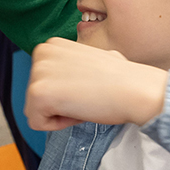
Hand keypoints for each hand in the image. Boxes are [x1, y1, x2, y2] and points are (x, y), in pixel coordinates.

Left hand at [23, 38, 168, 131]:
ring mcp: (37, 72)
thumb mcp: (88, 60)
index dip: (65, 92)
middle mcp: (41, 53)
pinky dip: (58, 124)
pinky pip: (37, 122)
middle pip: (35, 96)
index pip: (42, 82)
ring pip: (35, 110)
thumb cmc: (120, 78)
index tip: (86, 87)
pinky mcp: (38, 93)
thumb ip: (70, 65)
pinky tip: (79, 109)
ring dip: (60, 113)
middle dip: (60, 103)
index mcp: (51, 45)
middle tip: (86, 95)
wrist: (135, 88)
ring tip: (84, 100)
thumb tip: (69, 76)